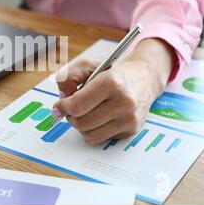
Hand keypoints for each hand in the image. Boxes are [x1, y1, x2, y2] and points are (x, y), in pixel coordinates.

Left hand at [52, 39, 174, 144]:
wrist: (143, 79)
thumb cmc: (111, 72)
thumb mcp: (87, 65)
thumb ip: (67, 77)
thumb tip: (61, 102)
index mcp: (112, 82)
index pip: (78, 105)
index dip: (63, 107)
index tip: (59, 106)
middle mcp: (123, 102)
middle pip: (81, 122)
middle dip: (71, 116)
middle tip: (73, 108)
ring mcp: (129, 119)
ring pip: (89, 135)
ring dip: (81, 126)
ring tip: (85, 113)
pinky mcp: (131, 131)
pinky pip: (100, 139)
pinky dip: (94, 130)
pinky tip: (99, 117)